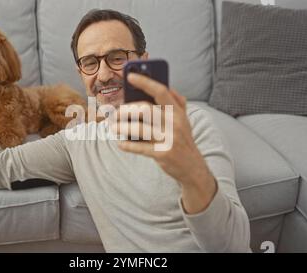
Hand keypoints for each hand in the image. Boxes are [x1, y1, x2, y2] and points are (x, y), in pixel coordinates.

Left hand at [112, 73, 216, 212]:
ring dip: (122, 127)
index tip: (129, 76)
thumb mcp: (183, 120)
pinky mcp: (163, 154)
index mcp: (178, 112)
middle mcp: (175, 123)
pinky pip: (140, 147)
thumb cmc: (183, 140)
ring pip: (140, 128)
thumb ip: (175, 103)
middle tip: (115, 113)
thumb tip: (158, 87)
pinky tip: (120, 143)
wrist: (193, 167)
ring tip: (113, 127)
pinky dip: (127, 145)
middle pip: (145, 110)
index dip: (145, 82)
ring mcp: (169, 139)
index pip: (161, 91)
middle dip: (126, 110)